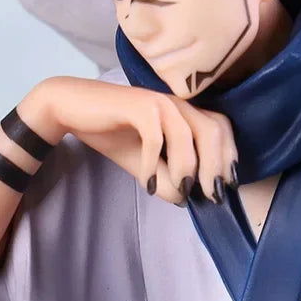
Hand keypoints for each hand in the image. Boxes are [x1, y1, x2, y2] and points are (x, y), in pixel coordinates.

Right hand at [34, 76, 237, 204]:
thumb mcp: (147, 166)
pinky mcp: (138, 105)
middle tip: (207, 194)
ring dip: (187, 167)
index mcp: (186, 114)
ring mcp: (159, 101)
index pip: (221, 129)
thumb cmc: (115, 135)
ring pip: (188, 135)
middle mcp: (178, 104)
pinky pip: (156, 137)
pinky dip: (153, 164)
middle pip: (213, 131)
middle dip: (215, 166)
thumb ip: (168, 180)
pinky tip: (145, 183)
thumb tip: (185, 199)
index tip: (224, 186)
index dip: (228, 157)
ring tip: (180, 190)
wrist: (72, 110)